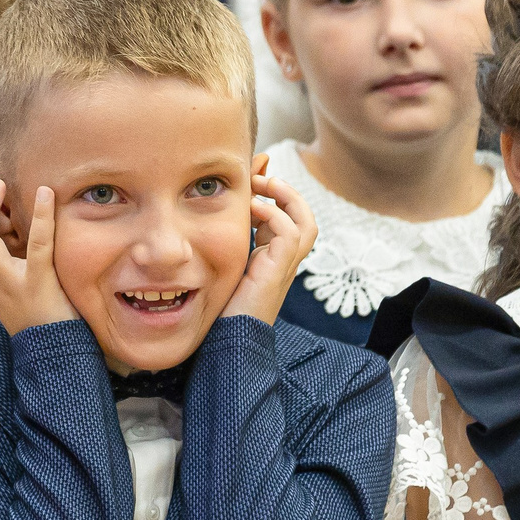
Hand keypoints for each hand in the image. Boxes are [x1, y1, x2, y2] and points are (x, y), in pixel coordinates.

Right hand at [0, 177, 74, 336]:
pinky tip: (46, 193)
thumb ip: (5, 259)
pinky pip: (38, 246)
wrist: (55, 354)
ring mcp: (12, 283)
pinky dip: (42, 217)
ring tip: (2, 187)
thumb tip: (5, 222)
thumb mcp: (13, 287)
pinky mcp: (40, 284)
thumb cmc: (40, 315)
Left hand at [215, 165, 315, 325]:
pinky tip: (252, 209)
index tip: (253, 179)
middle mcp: (284, 263)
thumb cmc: (221, 310)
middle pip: (304, 218)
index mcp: (272, 261)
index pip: (286, 220)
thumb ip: (223, 243)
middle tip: (262, 177)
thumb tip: (213, 215)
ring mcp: (284, 267)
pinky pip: (290, 234)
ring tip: (263, 185)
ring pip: (306, 223)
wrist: (228, 343)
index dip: (274, 196)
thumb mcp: (222, 265)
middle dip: (285, 192)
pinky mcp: (278, 271)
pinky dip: (275, 215)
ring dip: (286, 198)